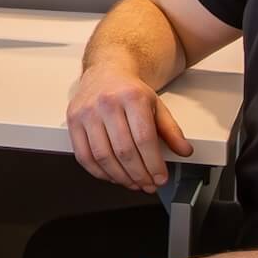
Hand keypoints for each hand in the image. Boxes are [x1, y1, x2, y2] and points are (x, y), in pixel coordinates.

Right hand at [67, 63, 192, 193]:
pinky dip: (99, 172)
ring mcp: (86, 112)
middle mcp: (106, 103)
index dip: (153, 164)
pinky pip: (83, 156)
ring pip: (103, 156)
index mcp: (132, 97)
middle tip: (148, 184)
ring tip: (133, 183)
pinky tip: (112, 176)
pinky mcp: (73, 121)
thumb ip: (171, 129)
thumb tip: (184, 150)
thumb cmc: (129, 91)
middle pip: (123, 150)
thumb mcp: (156, 105)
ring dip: (120, 177)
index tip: (160, 178)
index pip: (144, 139)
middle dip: (139, 174)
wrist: (105, 72)